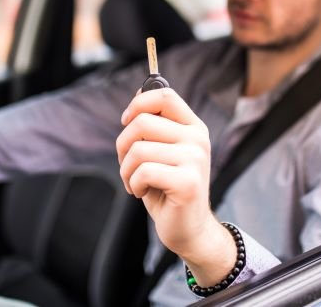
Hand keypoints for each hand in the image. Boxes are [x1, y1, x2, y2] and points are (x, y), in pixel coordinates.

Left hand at [117, 88, 235, 285]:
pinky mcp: (187, 182)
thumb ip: (155, 123)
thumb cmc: (168, 188)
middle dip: (123, 145)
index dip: (138, 103)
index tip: (126, 121)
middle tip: (127, 165)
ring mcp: (195, 160)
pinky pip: (143, 171)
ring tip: (134, 182)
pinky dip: (134, 184)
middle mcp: (198, 139)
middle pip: (142, 122)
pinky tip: (141, 192)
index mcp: (193, 127)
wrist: (189, 229)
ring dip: (126, 170)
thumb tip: (139, 92)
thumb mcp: (161, 150)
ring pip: (138, 150)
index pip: (165, 96)